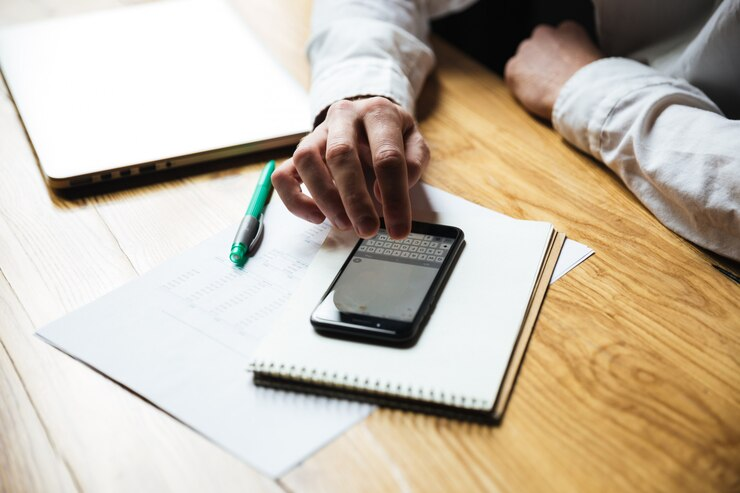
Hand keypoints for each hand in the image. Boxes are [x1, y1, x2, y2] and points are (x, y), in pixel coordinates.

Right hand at [272, 96, 428, 238]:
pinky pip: (284, 174)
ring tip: (342, 224)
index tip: (398, 228)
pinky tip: (317, 217)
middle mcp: (344, 116)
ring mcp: (318, 133)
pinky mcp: (301, 151)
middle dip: (354, 199)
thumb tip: (389, 189)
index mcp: (378, 112)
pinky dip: (295, 200)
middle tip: (366, 230)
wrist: (367, 115)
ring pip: (306, 159)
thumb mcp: (414, 141)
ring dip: (324, 197)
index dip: (394, 195)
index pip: (387, 156)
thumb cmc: (392, 135)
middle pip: (341, 154)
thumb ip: (413, 162)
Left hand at [504, 21, 602, 118]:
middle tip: (551, 82)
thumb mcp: (595, 59)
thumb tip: (573, 66)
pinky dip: (520, 88)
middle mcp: (544, 33)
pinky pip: (513, 78)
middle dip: (542, 64)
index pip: (558, 41)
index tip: (562, 71)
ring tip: (544, 92)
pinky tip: (535, 96)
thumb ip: (579, 55)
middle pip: (538, 48)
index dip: (559, 59)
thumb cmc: (593, 82)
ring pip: (524, 62)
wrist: (581, 94)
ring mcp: (527, 49)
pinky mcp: (514, 68)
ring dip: (530, 75)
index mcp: (568, 29)